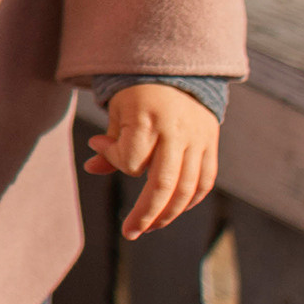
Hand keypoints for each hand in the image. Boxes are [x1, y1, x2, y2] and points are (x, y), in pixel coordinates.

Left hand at [84, 82, 219, 238]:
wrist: (178, 70)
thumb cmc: (139, 93)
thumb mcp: (118, 111)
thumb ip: (110, 143)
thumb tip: (91, 168)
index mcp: (149, 118)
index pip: (132, 160)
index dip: (115, 162)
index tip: (103, 148)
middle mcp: (177, 130)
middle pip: (163, 184)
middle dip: (145, 214)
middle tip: (130, 232)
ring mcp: (198, 139)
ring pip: (186, 189)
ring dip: (167, 214)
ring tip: (149, 226)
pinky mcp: (211, 144)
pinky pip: (205, 181)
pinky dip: (191, 200)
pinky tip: (174, 210)